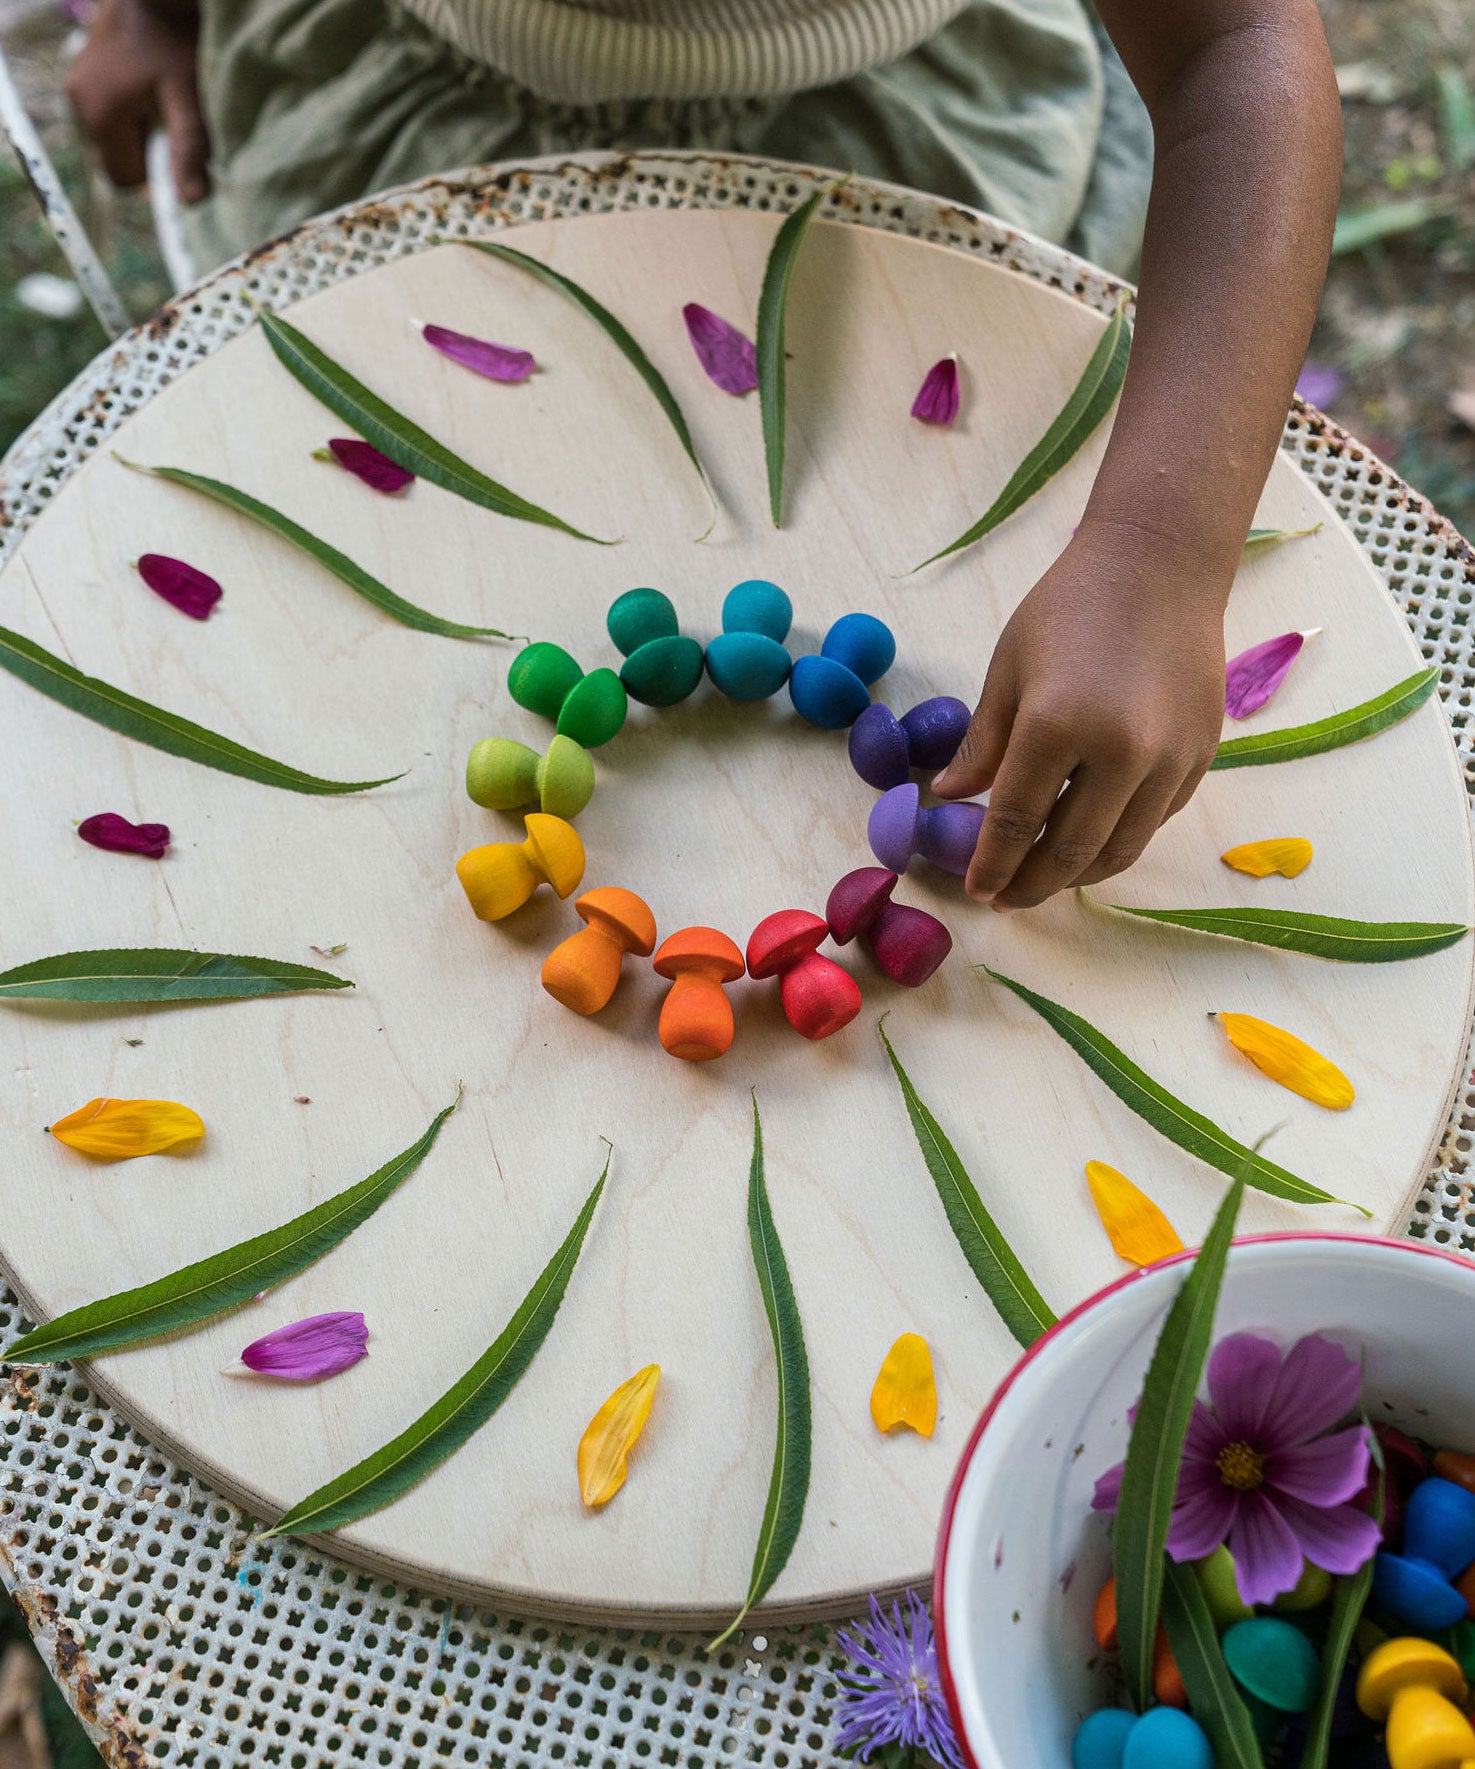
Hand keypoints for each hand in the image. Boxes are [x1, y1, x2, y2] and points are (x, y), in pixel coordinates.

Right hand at [67, 0, 207, 204]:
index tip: (177, 152)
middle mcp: (80, 104)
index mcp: (100, 115)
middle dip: (148, 152)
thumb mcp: (187, 96)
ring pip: (115, 138)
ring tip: (162, 100)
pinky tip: (149, 88)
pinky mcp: (84, 76)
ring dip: (142, 132)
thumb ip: (189, 148)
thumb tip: (191, 201)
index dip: (155, 177)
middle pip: (118, 159)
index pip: (123, 180)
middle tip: (173, 121)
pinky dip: (132, 113)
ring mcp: (78, 88)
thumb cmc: (173, 38)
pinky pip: (110, 115)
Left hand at [932, 525, 1227, 909]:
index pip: (1017, 822)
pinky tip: (1090, 841)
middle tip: (1006, 898)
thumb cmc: (1070, 607)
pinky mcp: (1200, 756)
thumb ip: (983, 744)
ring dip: (1077, 875)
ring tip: (1045, 879)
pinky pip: (1153, 821)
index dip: (992, 864)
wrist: (1160, 565)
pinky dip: (1118, 840)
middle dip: (1032, 885)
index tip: (976, 889)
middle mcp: (1121, 751)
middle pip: (1071, 850)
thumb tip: (949, 799)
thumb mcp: (1009, 670)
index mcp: (1057, 724)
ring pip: (1120, 849)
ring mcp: (1169, 758)